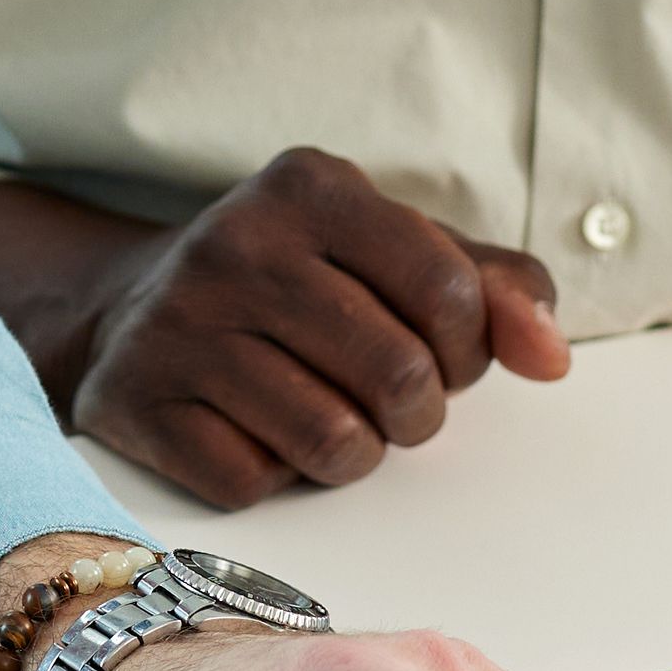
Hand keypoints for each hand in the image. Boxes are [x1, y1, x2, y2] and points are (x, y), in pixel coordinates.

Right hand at [0, 151, 572, 502]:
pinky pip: (254, 483)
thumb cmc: (296, 285)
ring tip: (329, 418)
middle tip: (391, 400)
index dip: (468, 348)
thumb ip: (496, 289)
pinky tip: (253, 433)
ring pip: (333, 442)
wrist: (122, 309)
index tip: (439, 349)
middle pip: (399, 375)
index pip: (451, 292)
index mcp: (311, 187)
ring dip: (353, 453)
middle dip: (418, 410)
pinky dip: (273, 477)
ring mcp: (177, 325)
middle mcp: (235, 243)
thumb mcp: (395, 252)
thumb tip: (549, 356)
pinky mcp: (135, 403)